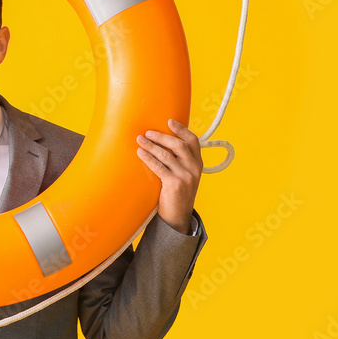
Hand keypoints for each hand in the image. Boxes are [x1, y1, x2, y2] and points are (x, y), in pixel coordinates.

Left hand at [135, 118, 201, 233]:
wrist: (178, 217)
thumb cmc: (177, 194)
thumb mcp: (185, 176)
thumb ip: (179, 161)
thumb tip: (161, 143)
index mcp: (198, 164)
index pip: (193, 141)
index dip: (182, 130)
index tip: (169, 121)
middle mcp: (194, 169)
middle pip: (178, 145)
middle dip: (162, 136)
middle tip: (148, 132)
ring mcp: (186, 177)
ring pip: (166, 155)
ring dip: (151, 145)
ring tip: (140, 140)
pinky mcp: (175, 185)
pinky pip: (159, 167)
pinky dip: (148, 158)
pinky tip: (140, 153)